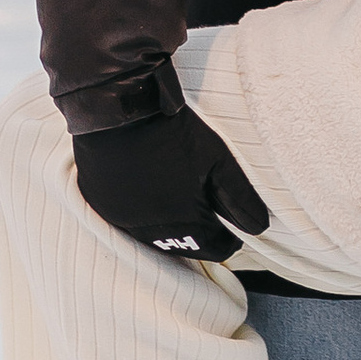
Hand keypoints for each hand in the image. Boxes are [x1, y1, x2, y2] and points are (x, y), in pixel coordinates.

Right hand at [72, 105, 271, 262]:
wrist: (119, 109)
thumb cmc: (173, 133)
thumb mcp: (218, 161)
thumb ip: (240, 199)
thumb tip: (259, 227)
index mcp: (185, 224)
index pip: (216, 250)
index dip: (229, 238)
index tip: (231, 225)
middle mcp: (151, 232)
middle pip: (185, 246)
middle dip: (200, 232)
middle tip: (207, 208)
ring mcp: (122, 219)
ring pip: (154, 236)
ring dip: (170, 224)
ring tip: (178, 197)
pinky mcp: (101, 204)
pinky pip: (126, 219)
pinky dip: (141, 211)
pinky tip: (147, 188)